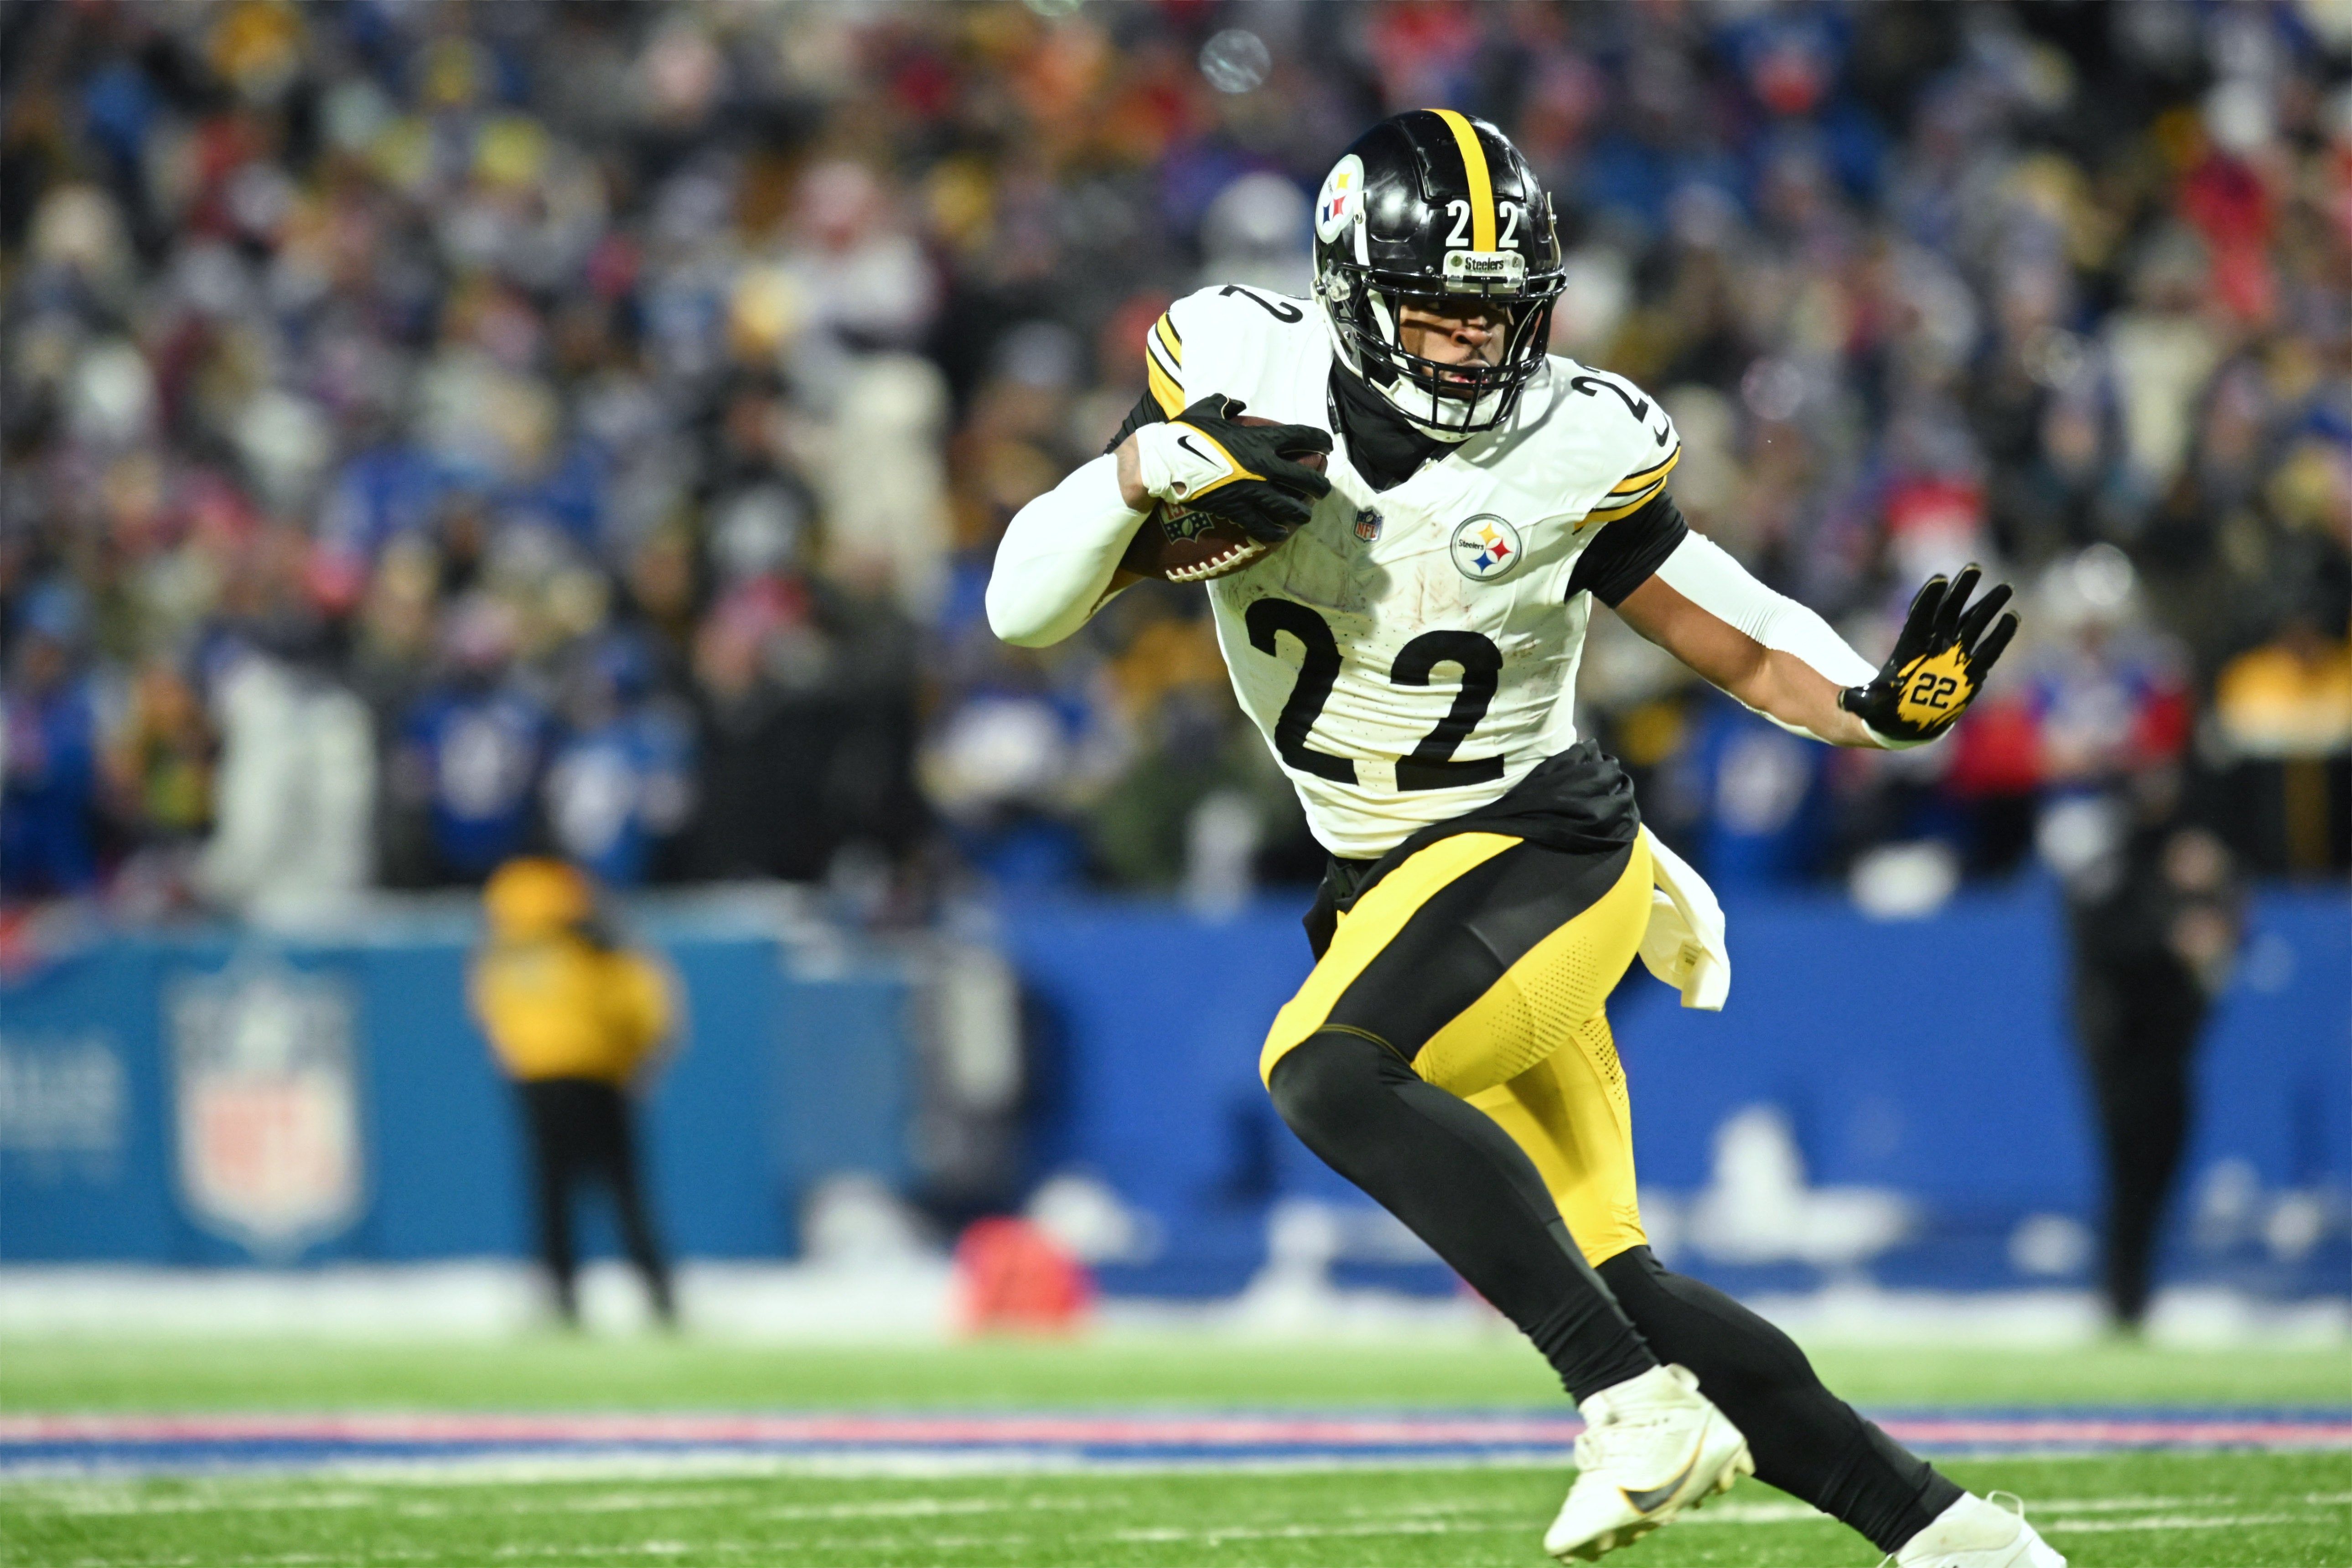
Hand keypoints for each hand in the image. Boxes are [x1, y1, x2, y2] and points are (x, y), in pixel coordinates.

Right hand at [1130, 396, 1332, 541]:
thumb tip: (1237, 403)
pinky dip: (1274, 532)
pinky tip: (1280, 534)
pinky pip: (1263, 526)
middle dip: (1320, 485)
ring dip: (1302, 512)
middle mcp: (1264, 465)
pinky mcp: (1237, 510)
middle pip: (1307, 478)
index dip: (1321, 441)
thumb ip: (1226, 404)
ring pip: (1291, 507)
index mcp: (1261, 439)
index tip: (1327, 447)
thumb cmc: (1184, 433)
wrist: (1164, 462)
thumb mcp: (1206, 409)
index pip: (1304, 437)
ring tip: (1305, 515)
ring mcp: (1252, 490)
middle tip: (1323, 488)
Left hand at [1839, 564, 2018, 748]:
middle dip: (1962, 590)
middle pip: (1950, 610)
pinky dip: (2000, 635)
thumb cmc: (1885, 708)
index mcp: (1910, 646)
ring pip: (1973, 623)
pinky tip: (2013, 617)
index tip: (1940, 579)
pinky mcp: (1971, 669)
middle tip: (1974, 568)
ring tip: (2005, 587)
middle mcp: (1934, 644)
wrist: (1906, 719)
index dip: (1930, 598)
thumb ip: (1861, 701)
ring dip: (1988, 605)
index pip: (1920, 615)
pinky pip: (1989, 648)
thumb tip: (1845, 701)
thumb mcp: (1869, 706)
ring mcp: (1954, 654)